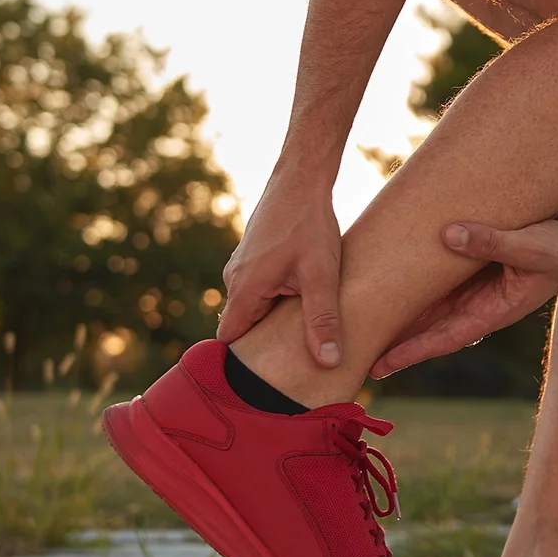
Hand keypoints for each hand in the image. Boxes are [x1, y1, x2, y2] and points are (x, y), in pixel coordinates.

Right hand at [217, 172, 344, 366]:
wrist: (302, 177)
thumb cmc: (310, 224)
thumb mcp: (322, 275)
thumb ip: (323, 320)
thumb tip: (328, 363)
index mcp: (244, 289)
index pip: (229, 341)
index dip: (243, 362)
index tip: (264, 378)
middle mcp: (235, 279)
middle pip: (241, 326)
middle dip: (262, 345)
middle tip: (289, 364)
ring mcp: (242, 266)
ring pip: (251, 307)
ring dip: (271, 321)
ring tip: (298, 337)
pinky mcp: (253, 257)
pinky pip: (257, 290)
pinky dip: (274, 301)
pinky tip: (300, 304)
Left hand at [369, 213, 557, 379]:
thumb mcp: (534, 245)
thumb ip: (493, 241)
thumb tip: (448, 234)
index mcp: (496, 311)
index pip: (446, 337)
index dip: (412, 352)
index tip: (380, 364)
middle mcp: (480, 302)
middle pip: (429, 326)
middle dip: (394, 339)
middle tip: (353, 350)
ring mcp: (476, 285)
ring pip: (430, 303)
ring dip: (399, 312)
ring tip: (359, 318)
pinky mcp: (474, 263)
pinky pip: (437, 277)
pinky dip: (413, 282)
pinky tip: (387, 277)